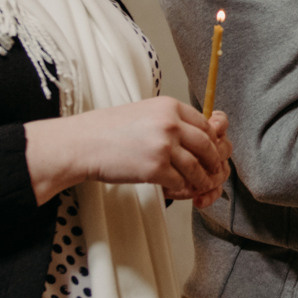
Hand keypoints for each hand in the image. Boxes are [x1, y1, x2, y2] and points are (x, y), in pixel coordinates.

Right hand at [26, 98, 228, 205]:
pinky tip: (178, 190)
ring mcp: (164, 146)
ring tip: (200, 185)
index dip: (211, 140)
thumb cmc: (108, 129)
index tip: (212, 150)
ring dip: (201, 179)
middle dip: (213, 161)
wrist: (83, 143)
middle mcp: (170, 124)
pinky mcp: (155, 169)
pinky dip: (182, 189)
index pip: (204, 124)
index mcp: (169, 107)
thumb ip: (169, 120)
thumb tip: (191, 135)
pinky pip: (180, 182)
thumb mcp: (144, 112)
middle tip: (214, 170)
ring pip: (197, 167)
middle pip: (207, 145)